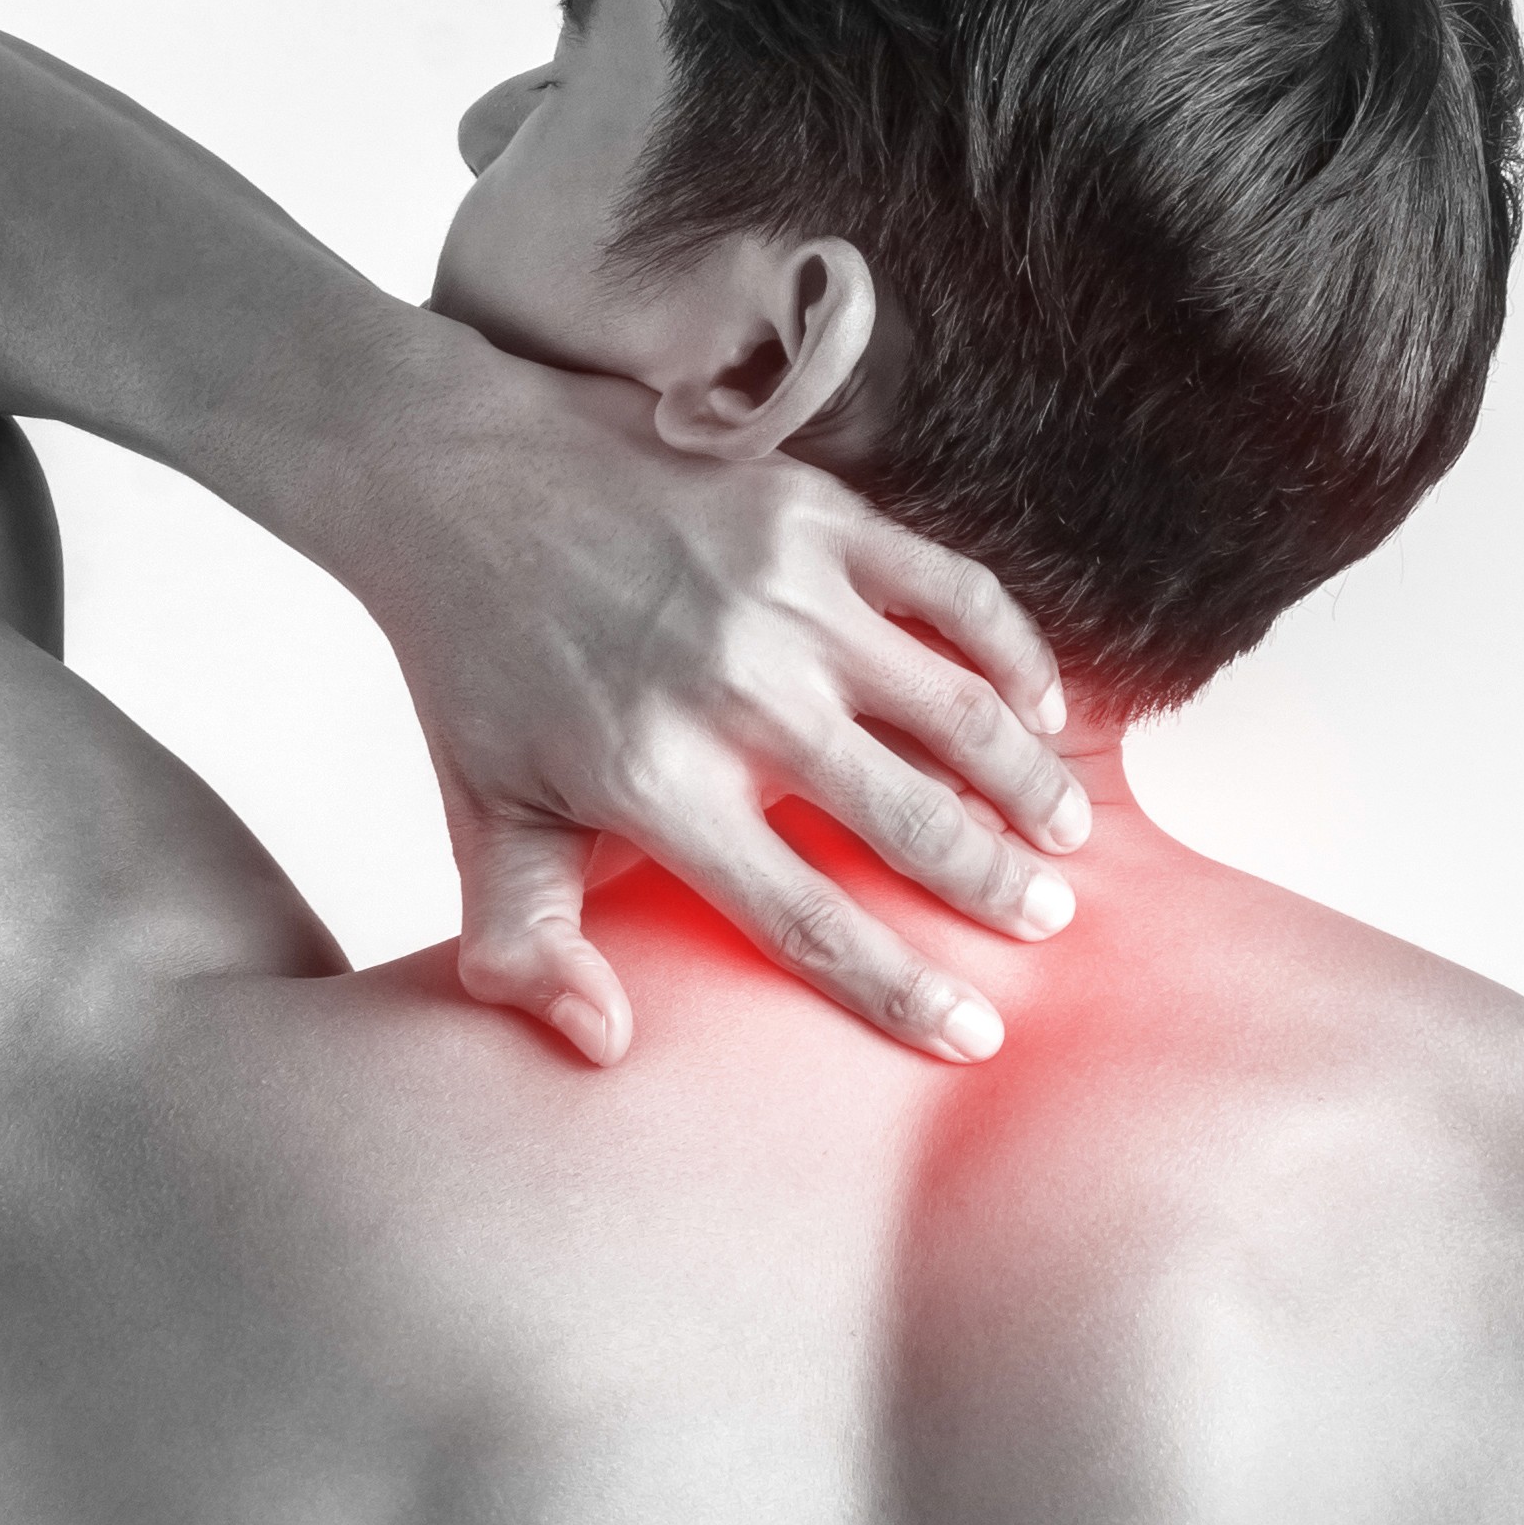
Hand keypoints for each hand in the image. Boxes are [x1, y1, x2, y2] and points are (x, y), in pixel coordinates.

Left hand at [315, 335, 1089, 1067]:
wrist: (459, 478)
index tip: (974, 1035)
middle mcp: (734, 694)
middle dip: (997, 888)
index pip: (806, 920)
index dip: (900, 989)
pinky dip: (1015, 656)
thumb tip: (604, 1045)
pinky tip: (1043, 707)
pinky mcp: (814, 516)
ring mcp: (783, 598)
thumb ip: (527, 947)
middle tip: (1046, 922)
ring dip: (1028, 782)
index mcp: (655, 784)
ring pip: (958, 712)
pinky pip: (956, 594)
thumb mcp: (483, 820)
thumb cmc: (480, 670)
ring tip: (1065, 834)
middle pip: (911, 821)